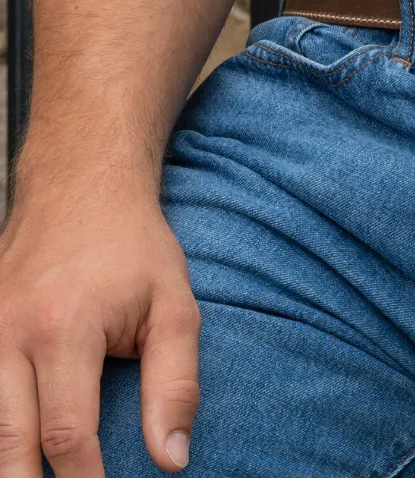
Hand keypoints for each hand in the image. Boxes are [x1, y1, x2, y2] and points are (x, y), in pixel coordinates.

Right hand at [0, 186, 199, 475]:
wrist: (81, 187)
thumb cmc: (135, 248)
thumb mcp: (175, 304)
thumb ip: (175, 383)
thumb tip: (172, 459)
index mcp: (65, 330)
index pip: (67, 435)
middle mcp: (9, 335)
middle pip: (8, 445)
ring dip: (6, 465)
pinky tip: (11, 448)